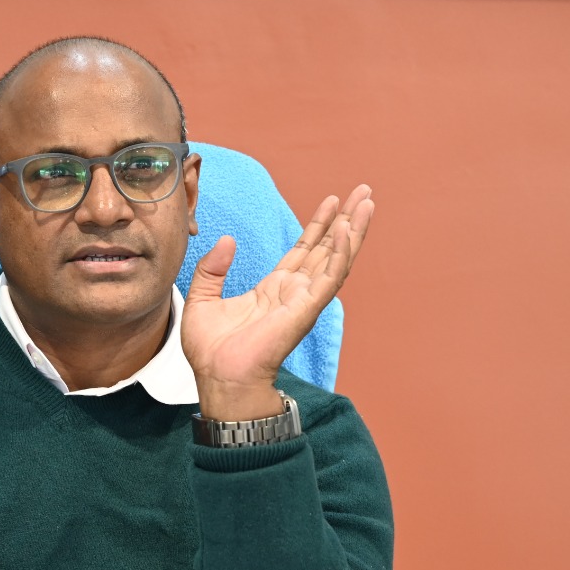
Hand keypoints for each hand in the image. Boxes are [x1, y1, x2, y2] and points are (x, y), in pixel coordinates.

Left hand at [183, 184, 373, 419]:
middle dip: (346, 219)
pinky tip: (349, 229)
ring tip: (367, 201)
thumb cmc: (211, 352)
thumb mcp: (202, 299)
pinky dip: (341, 252)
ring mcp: (304, 300)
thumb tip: (226, 241)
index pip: (303, 250)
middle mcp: (295, 292)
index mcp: (274, 290)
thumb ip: (212, 269)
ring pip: (337, 258)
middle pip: (327, 248)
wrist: (219, 378)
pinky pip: (329, 277)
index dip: (319, 225)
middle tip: (364, 190)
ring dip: (353, 230)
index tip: (332, 201)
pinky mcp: (306, 309)